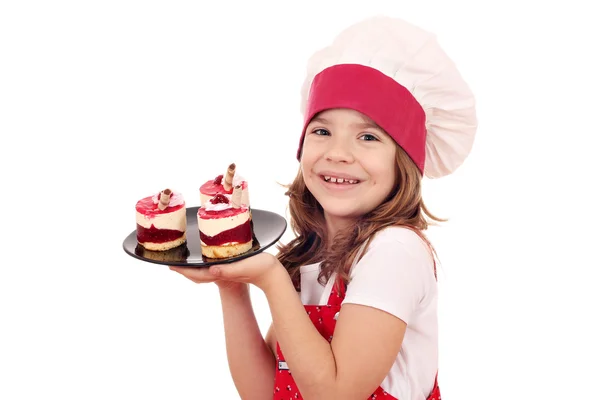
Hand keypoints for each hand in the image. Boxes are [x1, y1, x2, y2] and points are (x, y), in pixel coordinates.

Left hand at [169, 252, 284, 291]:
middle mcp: (221, 273)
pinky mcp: (231, 267)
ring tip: (184, 258)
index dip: (183, 270)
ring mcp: (226, 272)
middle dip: (184, 269)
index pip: (197, 274)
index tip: (170, 265)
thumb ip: (227, 270)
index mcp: (222, 273)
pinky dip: (204, 262)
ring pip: (204, 270)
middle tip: (172, 261)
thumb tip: (212, 271)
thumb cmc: (260, 270)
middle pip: (197, 273)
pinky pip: (212, 266)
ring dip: (193, 266)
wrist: (273, 275)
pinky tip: (206, 256)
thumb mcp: (243, 268)